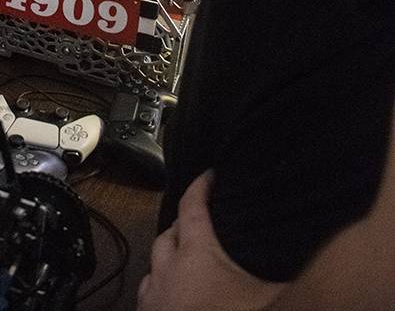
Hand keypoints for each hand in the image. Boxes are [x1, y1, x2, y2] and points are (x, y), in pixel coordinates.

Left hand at [137, 172, 286, 310]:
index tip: (210, 175)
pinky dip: (159, 289)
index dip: (201, 186)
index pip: (192, 206)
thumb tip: (326, 260)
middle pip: (168, 235)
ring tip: (185, 262)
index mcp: (195, 255)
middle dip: (182, 226)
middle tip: (201, 224)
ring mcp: (154, 300)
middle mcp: (167, 272)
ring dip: (167, 259)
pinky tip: (174, 297)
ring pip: (152, 266)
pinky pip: (148, 296)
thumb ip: (294, 276)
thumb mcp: (272, 295)